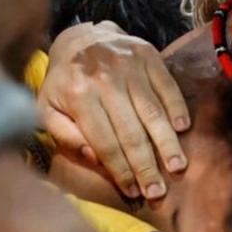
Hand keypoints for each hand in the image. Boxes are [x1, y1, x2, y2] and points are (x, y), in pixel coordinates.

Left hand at [39, 21, 189, 201]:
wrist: (80, 39)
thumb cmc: (64, 83)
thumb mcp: (48, 109)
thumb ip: (65, 135)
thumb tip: (94, 157)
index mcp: (78, 95)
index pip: (104, 142)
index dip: (120, 170)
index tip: (133, 192)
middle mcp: (104, 80)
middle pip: (131, 132)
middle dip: (146, 166)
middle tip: (158, 192)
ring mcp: (129, 66)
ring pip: (153, 112)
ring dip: (167, 143)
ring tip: (177, 167)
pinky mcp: (149, 56)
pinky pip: (168, 86)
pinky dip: (177, 108)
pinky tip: (183, 129)